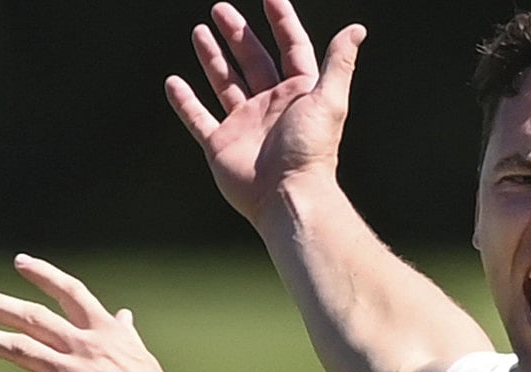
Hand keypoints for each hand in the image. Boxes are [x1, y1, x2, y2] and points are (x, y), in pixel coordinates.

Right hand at [164, 1, 365, 227]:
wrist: (287, 195)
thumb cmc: (310, 148)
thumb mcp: (329, 100)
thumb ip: (339, 63)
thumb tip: (356, 29)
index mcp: (298, 93)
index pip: (290, 48)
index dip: (282, 22)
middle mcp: (271, 106)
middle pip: (253, 61)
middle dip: (237, 34)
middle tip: (220, 9)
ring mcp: (244, 125)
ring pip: (225, 83)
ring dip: (212, 58)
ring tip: (199, 30)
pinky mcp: (221, 145)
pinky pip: (198, 118)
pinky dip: (185, 102)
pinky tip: (173, 82)